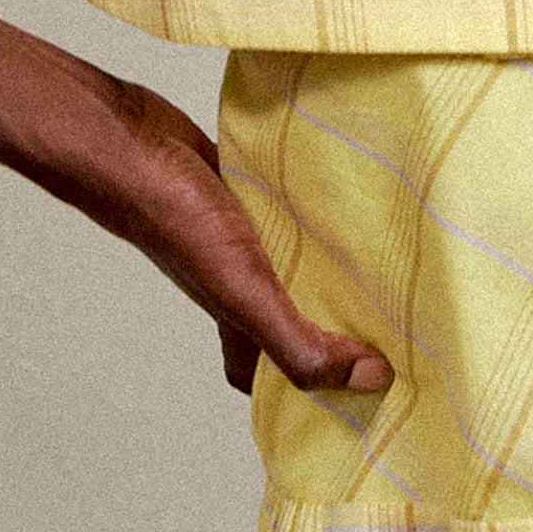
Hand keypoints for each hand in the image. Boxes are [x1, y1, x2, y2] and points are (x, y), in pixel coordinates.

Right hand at [99, 78, 392, 398]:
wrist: (133, 142)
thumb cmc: (176, 221)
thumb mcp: (244, 294)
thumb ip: (299, 343)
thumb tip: (370, 379)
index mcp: (237, 319)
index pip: (271, 374)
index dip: (307, 389)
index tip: (364, 387)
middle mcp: (240, 281)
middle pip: (293, 313)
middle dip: (338, 317)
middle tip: (399, 311)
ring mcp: (242, 234)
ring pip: (296, 258)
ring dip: (334, 257)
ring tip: (391, 251)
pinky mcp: (246, 188)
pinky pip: (291, 206)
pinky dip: (317, 206)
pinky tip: (352, 193)